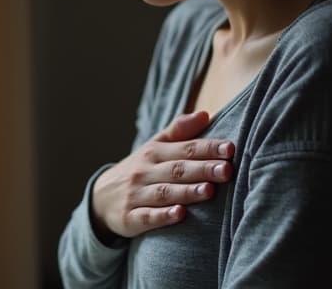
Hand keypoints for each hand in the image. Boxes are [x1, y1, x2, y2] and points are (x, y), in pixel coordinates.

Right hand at [90, 110, 234, 239]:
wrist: (101, 197)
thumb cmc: (139, 170)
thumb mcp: (154, 147)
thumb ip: (180, 131)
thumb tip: (206, 114)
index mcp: (154, 152)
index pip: (184, 148)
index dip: (207, 148)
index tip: (230, 148)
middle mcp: (144, 172)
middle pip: (177, 170)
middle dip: (202, 169)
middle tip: (227, 170)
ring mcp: (136, 195)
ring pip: (164, 193)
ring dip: (186, 191)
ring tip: (208, 190)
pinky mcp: (130, 218)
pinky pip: (147, 217)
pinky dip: (163, 216)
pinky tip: (179, 214)